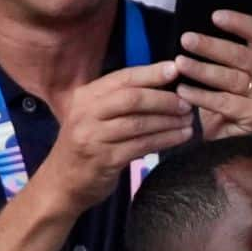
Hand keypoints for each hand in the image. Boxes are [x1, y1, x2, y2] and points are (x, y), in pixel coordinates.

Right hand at [33, 60, 192, 216]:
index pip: (122, 78)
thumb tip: (164, 80)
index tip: (175, 69)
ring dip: (169, 121)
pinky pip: (141, 146)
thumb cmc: (89, 142)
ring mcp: (93, 137)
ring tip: (188, 120)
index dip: (150, 73)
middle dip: (164, 99)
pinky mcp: (104, 160)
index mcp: (85, 96)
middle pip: (131, 99)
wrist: (63, 181)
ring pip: (139, 124)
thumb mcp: (96, 114)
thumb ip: (121, 98)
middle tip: (187, 103)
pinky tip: (181, 136)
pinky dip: (165, 139)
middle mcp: (85, 113)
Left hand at [175, 12, 251, 138]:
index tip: (215, 16)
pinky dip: (202, 96)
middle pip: (244, 56)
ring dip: (203, 70)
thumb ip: (224, 54)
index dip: (239, 23)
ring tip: (180, 64)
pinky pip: (226, 102)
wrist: (235, 142)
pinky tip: (183, 91)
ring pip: (234, 78)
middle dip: (212, 46)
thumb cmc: (227, 100)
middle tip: (187, 40)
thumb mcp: (229, 72)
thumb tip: (197, 31)